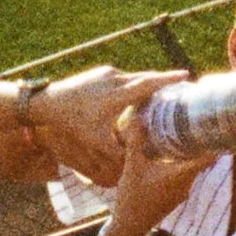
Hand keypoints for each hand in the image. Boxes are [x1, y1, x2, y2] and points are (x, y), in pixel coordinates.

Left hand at [37, 65, 185, 185]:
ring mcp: (108, 74)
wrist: (50, 102)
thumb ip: (118, 152)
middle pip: (145, 77)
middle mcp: (115, 80)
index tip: (185, 74)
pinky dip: (133, 84)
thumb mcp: (97, 142)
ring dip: (147, 83)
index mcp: (117, 96)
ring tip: (162, 91)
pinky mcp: (102, 72)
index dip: (167, 80)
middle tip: (181, 82)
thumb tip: (137, 162)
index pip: (147, 84)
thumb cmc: (74, 124)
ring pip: (134, 77)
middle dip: (163, 80)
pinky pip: (123, 78)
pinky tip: (136, 93)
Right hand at [109, 117, 212, 235]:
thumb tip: (136, 115)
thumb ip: (136, 142)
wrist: (130, 228)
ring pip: (196, 165)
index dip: (217, 140)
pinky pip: (188, 172)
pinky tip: (176, 149)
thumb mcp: (132, 167)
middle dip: (205, 139)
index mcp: (182, 175)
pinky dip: (186, 159)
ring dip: (195, 150)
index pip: (210, 156)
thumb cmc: (132, 199)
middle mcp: (187, 182)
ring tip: (193, 130)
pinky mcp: (177, 193)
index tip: (221, 124)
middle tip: (206, 119)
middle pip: (205, 158)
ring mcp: (183, 189)